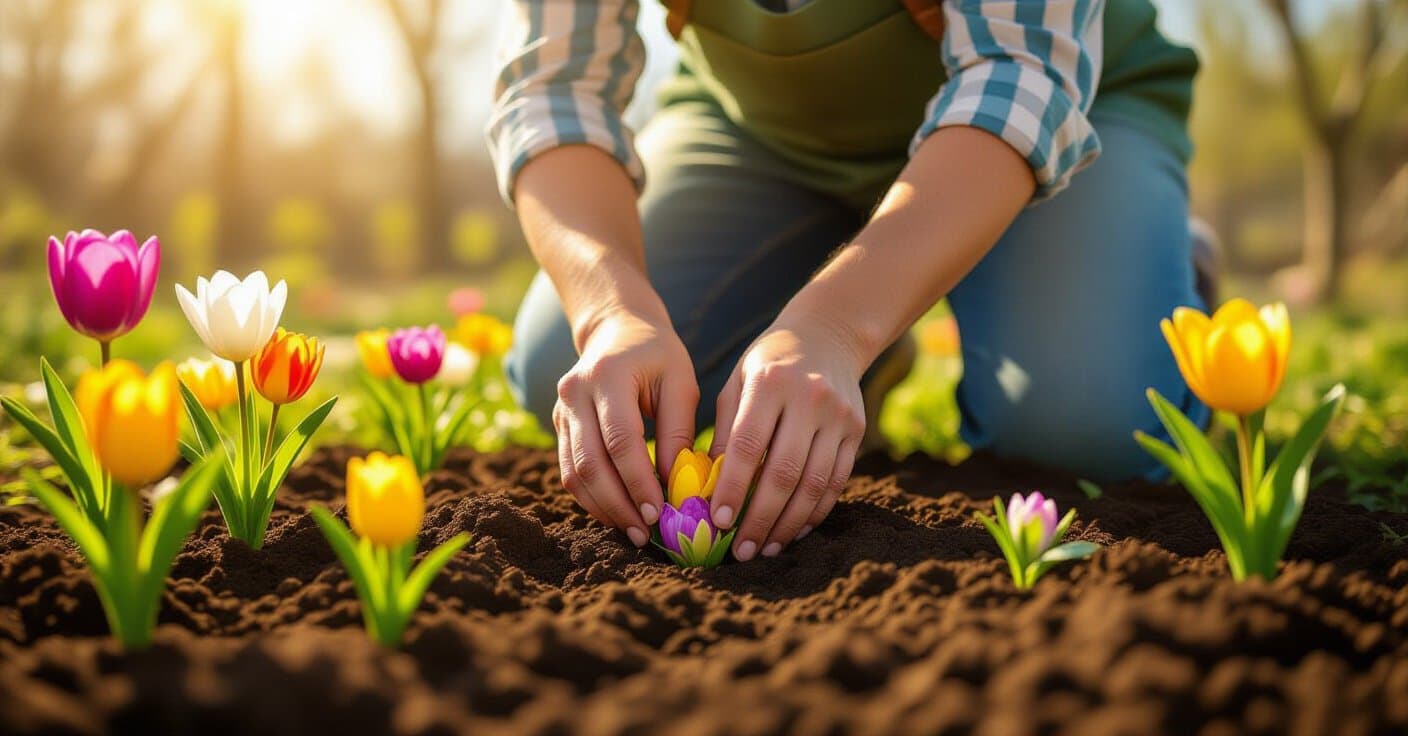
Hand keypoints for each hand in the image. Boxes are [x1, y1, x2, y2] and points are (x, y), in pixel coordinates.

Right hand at [554, 308, 699, 546]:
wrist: (617, 329)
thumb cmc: (659, 356)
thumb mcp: (681, 382)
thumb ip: (678, 432)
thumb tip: (675, 487)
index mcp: (607, 375)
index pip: (620, 440)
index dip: (638, 481)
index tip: (659, 512)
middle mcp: (574, 393)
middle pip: (589, 462)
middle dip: (618, 504)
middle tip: (645, 534)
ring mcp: (560, 410)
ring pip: (573, 473)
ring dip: (603, 508)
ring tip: (633, 532)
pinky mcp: (559, 426)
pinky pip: (569, 470)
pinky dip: (592, 498)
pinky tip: (617, 514)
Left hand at [709, 316, 865, 560]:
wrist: (828, 334)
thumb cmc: (768, 364)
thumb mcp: (737, 382)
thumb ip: (725, 430)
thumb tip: (706, 487)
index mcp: (771, 383)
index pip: (749, 445)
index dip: (732, 488)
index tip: (717, 521)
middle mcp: (810, 398)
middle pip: (785, 472)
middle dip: (760, 518)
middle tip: (740, 551)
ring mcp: (839, 415)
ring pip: (815, 483)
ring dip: (789, 524)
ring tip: (766, 549)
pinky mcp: (857, 430)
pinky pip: (837, 481)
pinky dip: (815, 511)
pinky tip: (795, 530)